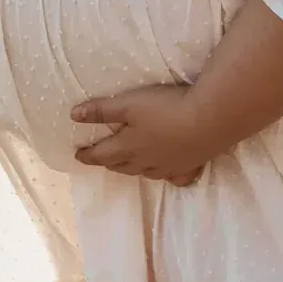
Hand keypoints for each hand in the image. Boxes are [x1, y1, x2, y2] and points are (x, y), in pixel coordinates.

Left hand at [70, 85, 211, 182]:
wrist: (209, 120)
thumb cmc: (165, 108)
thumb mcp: (128, 104)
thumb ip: (101, 110)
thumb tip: (73, 116)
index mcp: (128, 147)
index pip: (101, 154)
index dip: (88, 155)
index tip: (78, 155)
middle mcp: (145, 161)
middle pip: (122, 165)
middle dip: (109, 162)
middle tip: (101, 159)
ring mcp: (169, 166)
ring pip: (145, 172)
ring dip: (133, 169)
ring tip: (128, 165)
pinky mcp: (190, 165)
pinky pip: (173, 177)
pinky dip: (166, 175)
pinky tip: (168, 173)